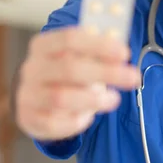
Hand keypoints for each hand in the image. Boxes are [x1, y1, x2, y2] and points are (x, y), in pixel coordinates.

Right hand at [16, 27, 140, 140]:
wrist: (34, 99)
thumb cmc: (64, 74)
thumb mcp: (76, 57)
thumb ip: (95, 52)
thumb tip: (121, 51)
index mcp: (43, 45)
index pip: (70, 39)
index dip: (99, 45)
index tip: (125, 53)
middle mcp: (32, 69)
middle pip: (70, 68)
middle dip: (106, 73)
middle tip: (133, 77)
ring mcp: (29, 95)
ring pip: (61, 98)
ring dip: (94, 100)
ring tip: (115, 99)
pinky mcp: (31, 119)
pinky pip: (55, 123)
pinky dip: (77, 121)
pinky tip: (89, 116)